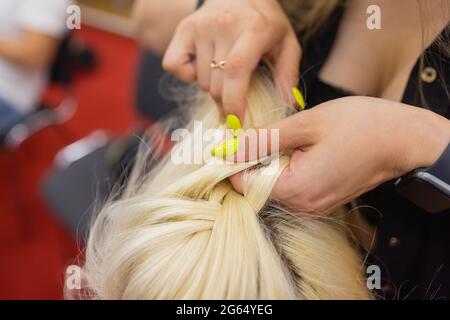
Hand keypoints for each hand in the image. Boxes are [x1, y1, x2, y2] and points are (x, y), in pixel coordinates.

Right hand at [162, 0, 300, 119]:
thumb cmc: (264, 22)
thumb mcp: (286, 42)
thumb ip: (288, 73)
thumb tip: (289, 103)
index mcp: (254, 28)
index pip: (236, 71)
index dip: (233, 102)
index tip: (236, 122)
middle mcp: (224, 25)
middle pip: (217, 85)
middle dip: (226, 102)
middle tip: (235, 101)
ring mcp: (201, 26)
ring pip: (200, 81)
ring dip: (211, 86)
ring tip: (223, 71)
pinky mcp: (184, 29)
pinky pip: (174, 66)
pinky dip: (186, 75)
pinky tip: (201, 67)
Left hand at [229, 96, 449, 213]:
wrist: (404, 139)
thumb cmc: (362, 126)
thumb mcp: (307, 124)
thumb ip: (265, 138)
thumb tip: (229, 148)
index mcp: (297, 190)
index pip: (244, 184)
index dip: (233, 161)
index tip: (231, 139)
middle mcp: (303, 206)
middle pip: (258, 186)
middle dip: (253, 159)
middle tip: (261, 130)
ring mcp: (314, 206)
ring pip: (274, 185)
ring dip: (271, 161)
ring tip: (286, 136)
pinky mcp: (321, 200)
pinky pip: (291, 186)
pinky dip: (286, 167)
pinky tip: (298, 147)